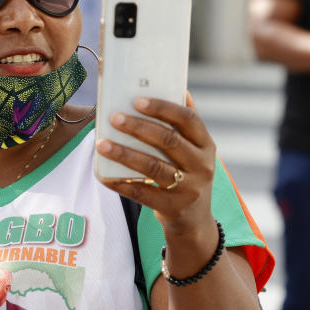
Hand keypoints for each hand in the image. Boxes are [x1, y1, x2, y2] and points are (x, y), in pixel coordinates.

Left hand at [96, 93, 214, 238]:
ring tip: (102, 144)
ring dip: (125, 154)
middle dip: (139, 127)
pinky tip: (104, 176)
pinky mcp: (173, 207)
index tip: (138, 100)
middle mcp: (202, 166)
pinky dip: (122, 184)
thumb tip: (179, 89)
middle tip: (114, 118)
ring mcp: (189, 188)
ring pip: (154, 167)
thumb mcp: (194, 151)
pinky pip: (143, 193)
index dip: (163, 108)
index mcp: (206, 145)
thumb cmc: (187, 175)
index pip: (188, 120)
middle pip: (169, 141)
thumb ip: (185, 126)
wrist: (194, 220)